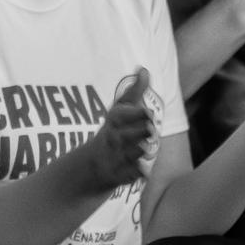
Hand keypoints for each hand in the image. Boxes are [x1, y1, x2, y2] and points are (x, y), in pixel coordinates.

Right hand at [84, 67, 159, 188]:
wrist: (94, 164)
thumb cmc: (114, 130)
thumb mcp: (120, 110)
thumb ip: (135, 91)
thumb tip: (144, 69)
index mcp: (115, 120)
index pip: (123, 115)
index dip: (137, 114)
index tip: (150, 113)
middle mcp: (115, 138)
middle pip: (128, 134)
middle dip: (139, 131)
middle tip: (150, 129)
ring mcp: (117, 157)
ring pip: (129, 153)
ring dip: (138, 151)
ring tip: (146, 148)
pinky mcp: (121, 174)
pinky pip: (130, 174)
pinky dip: (136, 174)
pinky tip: (145, 173)